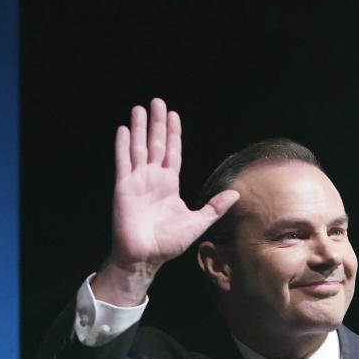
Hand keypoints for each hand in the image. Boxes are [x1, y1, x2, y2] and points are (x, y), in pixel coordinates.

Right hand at [93, 98, 238, 304]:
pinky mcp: (123, 187)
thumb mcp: (198, 222)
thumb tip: (236, 194)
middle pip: (155, 144)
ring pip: (138, 148)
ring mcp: (137, 181)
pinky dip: (123, 146)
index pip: (172, 152)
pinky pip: (123, 162)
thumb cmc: (168, 243)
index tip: (173, 116)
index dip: (173, 134)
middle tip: (157, 102)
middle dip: (157, 123)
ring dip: (139, 128)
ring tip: (140, 108)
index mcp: (169, 184)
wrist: (145, 256)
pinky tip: (124, 129)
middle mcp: (153, 178)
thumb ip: (214, 207)